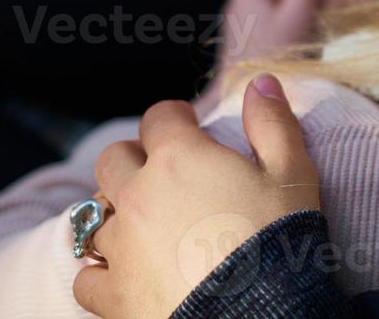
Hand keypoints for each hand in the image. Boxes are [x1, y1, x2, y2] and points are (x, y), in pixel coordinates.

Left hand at [74, 75, 320, 318]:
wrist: (258, 311)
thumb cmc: (276, 239)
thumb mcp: (292, 172)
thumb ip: (273, 122)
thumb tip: (260, 82)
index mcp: (178, 158)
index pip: (159, 116)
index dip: (175, 117)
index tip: (189, 126)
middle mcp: (137, 195)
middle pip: (112, 160)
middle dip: (134, 159)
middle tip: (163, 174)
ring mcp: (119, 247)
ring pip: (95, 217)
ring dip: (118, 215)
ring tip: (146, 226)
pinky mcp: (113, 294)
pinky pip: (86, 276)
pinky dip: (101, 272)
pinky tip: (124, 273)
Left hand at [195, 0, 321, 114]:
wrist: (245, 106)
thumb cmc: (274, 60)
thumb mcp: (297, 13)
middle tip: (330, 8)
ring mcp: (243, 16)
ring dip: (303, 4)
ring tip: (317, 24)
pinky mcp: (249, 34)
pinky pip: (277, 14)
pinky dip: (294, 18)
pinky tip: (303, 37)